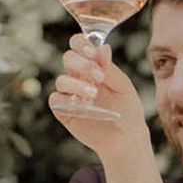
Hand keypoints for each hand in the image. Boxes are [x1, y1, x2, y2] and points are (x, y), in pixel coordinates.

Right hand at [49, 35, 150, 157]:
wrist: (127, 138)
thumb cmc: (127, 110)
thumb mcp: (123, 88)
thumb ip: (111, 69)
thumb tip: (103, 47)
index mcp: (92, 66)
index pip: (78, 45)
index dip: (81, 44)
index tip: (92, 52)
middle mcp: (78, 77)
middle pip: (68, 58)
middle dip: (81, 64)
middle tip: (99, 76)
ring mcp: (70, 94)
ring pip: (61, 80)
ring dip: (76, 84)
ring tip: (93, 94)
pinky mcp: (65, 112)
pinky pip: (55, 100)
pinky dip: (65, 100)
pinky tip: (82, 105)